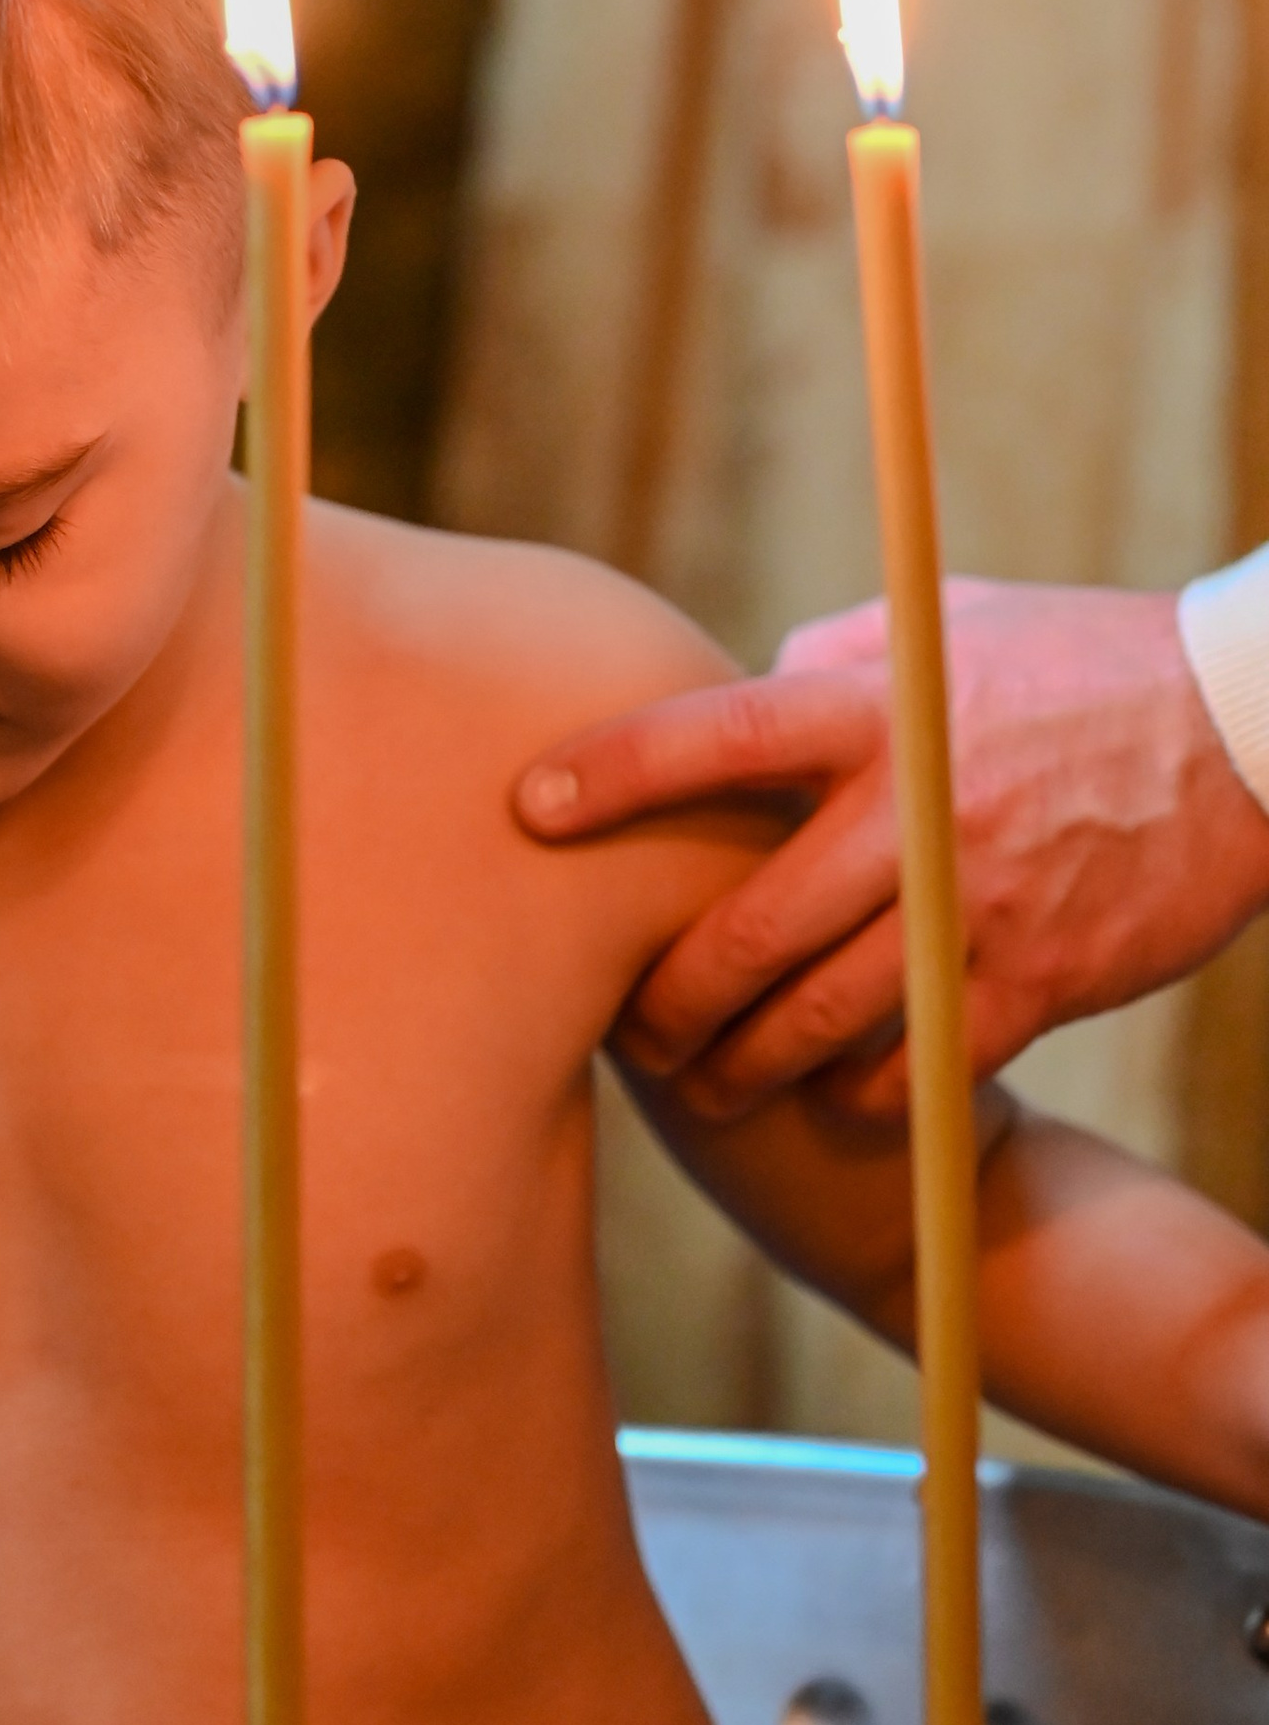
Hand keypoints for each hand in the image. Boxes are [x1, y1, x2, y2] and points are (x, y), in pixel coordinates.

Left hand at [515, 580, 1268, 1118]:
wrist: (1244, 733)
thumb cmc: (1076, 668)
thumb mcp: (946, 630)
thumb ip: (832, 665)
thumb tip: (739, 686)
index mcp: (877, 709)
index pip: (715, 734)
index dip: (613, 772)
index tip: (526, 805)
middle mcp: (912, 807)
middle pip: (748, 924)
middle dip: (668, 994)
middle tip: (629, 1025)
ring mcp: (975, 902)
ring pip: (818, 1013)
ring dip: (745, 1063)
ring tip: (705, 1082)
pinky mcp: (1037, 977)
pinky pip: (917, 1065)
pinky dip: (860, 1089)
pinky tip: (830, 1094)